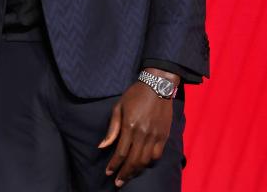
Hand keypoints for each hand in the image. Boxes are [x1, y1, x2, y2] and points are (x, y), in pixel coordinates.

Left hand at [99, 70, 177, 186]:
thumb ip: (112, 128)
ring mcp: (155, 136)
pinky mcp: (164, 136)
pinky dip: (149, 163)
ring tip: (128, 176)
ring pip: (145, 161)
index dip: (113, 165)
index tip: (108, 173)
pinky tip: (143, 165)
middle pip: (133, 160)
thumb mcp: (118, 107)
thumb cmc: (135, 95)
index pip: (120, 152)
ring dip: (136, 171)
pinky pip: (157, 155)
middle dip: (124, 174)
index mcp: (130, 126)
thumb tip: (102, 146)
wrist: (158, 85)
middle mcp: (143, 134)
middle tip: (118, 182)